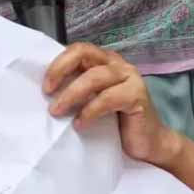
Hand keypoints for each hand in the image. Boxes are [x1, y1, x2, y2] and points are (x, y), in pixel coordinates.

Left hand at [43, 43, 185, 166]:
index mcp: (105, 61)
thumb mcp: (92, 101)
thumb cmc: (116, 123)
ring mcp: (130, 77)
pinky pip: (108, 98)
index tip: (45, 86)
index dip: (58, 64)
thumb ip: (77, 89)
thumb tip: (47, 90)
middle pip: (84, 53)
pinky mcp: (137, 95)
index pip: (77, 49)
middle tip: (48, 92)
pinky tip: (80, 124)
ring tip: (57, 111)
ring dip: (71, 94)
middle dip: (60, 69)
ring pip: (93, 76)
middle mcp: (117, 64)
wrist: (149, 143)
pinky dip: (89, 111)